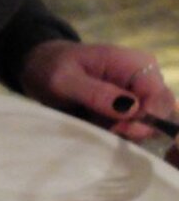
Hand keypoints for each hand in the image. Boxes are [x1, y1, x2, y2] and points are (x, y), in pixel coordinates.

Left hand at [19, 40, 175, 141]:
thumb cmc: (51, 67)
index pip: (160, 99)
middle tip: (104, 129)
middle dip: (133, 129)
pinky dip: (113, 135)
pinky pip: (130, 131)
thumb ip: (95, 93)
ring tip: (92, 124)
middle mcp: (145, 81)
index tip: (116, 128)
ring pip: (145, 128)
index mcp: (137, 65)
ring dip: (120, 134)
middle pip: (159, 116)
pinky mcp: (126, 113)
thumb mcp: (64, 79)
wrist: (40, 68)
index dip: (144, 119)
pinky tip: (93, 127)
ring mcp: (138, 98)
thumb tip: (131, 109)